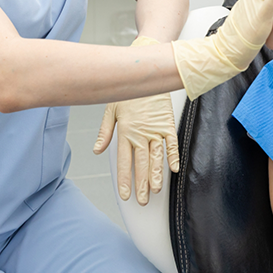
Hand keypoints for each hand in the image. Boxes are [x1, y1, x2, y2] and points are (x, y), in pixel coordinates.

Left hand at [93, 36, 178, 205]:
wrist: (145, 73)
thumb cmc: (126, 91)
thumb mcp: (110, 109)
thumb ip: (104, 132)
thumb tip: (97, 149)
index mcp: (125, 132)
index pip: (124, 162)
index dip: (126, 180)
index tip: (126, 194)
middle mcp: (140, 134)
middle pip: (141, 164)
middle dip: (141, 184)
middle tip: (141, 200)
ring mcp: (155, 129)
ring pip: (156, 157)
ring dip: (156, 175)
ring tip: (155, 191)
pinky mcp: (167, 123)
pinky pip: (172, 143)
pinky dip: (173, 156)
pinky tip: (174, 169)